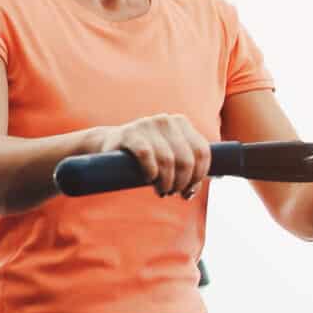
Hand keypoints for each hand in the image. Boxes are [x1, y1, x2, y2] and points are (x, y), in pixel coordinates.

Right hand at [93, 113, 211, 197]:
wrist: (109, 145)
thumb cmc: (145, 155)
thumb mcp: (169, 155)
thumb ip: (186, 165)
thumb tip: (196, 189)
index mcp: (182, 123)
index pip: (203, 152)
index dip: (199, 176)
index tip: (189, 190)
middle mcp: (167, 120)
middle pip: (186, 159)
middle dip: (182, 182)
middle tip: (172, 192)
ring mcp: (147, 124)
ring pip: (168, 160)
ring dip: (166, 182)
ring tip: (161, 191)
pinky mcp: (130, 134)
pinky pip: (147, 156)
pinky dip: (151, 172)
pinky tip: (149, 179)